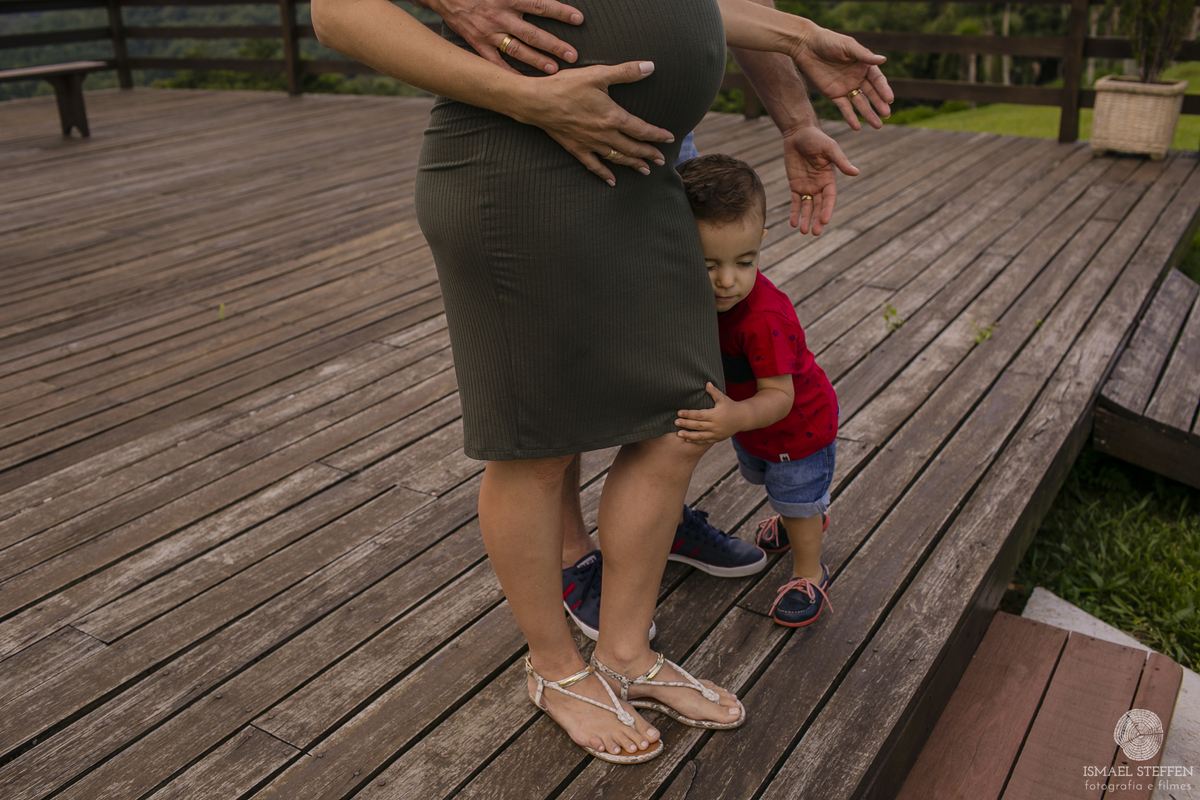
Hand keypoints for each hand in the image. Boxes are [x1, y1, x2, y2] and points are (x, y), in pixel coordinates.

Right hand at [421, 0, 583, 73]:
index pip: (540, 4)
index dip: (560, 12)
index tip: (578, 19)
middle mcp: (500, 16)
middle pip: (532, 33)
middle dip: (554, 45)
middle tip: (573, 55)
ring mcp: (488, 33)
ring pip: (516, 50)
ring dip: (536, 60)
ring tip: (554, 70)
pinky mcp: (478, 44)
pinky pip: (495, 62)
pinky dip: (509, 73)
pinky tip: (524, 82)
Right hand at [515, 61, 673, 183]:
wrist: (538, 102)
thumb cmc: (567, 86)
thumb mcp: (598, 74)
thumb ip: (626, 72)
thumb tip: (650, 67)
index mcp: (613, 117)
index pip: (642, 129)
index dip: (657, 135)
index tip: (669, 139)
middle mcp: (605, 134)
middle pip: (632, 147)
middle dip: (649, 154)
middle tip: (660, 160)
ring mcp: (591, 144)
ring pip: (617, 158)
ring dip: (633, 164)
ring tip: (645, 170)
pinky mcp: (577, 149)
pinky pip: (594, 165)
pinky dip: (604, 174)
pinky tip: (612, 181)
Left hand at [675, 383, 740, 442]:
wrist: (742, 419)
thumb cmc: (730, 406)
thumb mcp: (723, 398)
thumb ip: (714, 392)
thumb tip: (707, 383)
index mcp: (715, 415)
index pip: (699, 415)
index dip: (688, 414)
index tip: (679, 412)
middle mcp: (715, 426)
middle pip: (698, 426)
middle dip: (686, 424)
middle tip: (675, 422)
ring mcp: (716, 434)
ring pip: (700, 436)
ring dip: (688, 435)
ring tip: (678, 433)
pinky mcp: (717, 439)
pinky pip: (704, 441)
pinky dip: (695, 441)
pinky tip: (687, 439)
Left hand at [781, 124, 857, 233]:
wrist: (798, 133)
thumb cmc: (816, 138)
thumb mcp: (829, 148)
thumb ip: (841, 161)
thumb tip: (856, 172)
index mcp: (830, 178)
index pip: (830, 198)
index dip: (827, 209)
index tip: (825, 220)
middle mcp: (820, 185)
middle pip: (819, 206)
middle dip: (817, 219)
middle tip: (815, 232)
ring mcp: (807, 186)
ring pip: (807, 206)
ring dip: (806, 219)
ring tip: (803, 232)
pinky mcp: (795, 185)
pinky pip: (795, 201)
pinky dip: (794, 212)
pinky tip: (793, 223)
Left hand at [791, 27, 893, 129]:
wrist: (805, 46)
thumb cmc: (828, 41)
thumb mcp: (847, 46)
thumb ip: (864, 55)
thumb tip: (883, 60)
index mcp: (864, 65)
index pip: (877, 80)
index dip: (884, 90)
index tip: (889, 100)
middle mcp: (858, 77)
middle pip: (871, 94)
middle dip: (879, 104)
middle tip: (887, 115)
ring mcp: (846, 87)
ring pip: (860, 103)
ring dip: (869, 114)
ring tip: (878, 126)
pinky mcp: (833, 94)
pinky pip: (844, 108)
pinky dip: (850, 117)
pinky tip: (857, 127)